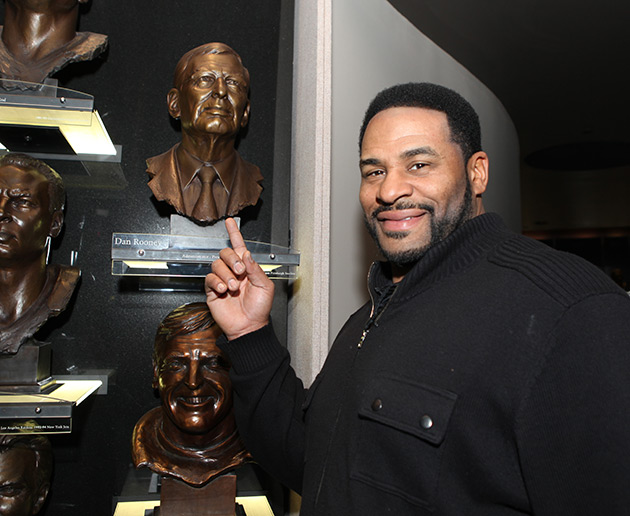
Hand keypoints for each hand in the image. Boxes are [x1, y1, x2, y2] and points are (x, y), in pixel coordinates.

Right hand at [204, 218, 274, 339]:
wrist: (249, 326)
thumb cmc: (260, 309)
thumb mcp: (265, 287)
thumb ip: (256, 269)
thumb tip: (247, 254)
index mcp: (247, 268)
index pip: (239, 247)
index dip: (234, 234)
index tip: (230, 222)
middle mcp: (233, 272)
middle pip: (226, 253)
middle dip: (232, 259)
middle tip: (241, 272)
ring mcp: (222, 280)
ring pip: (217, 264)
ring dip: (227, 274)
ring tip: (234, 287)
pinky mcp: (213, 290)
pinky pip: (210, 278)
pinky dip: (217, 282)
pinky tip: (225, 290)